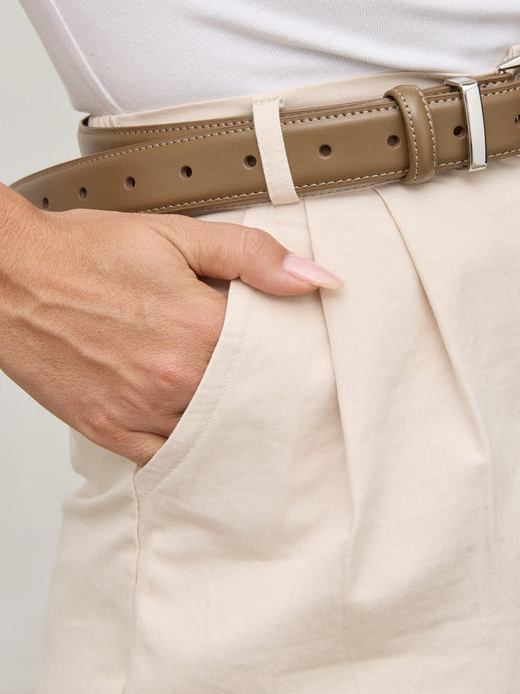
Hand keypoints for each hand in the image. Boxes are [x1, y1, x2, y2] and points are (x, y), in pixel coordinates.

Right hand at [0, 190, 340, 463]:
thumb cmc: (84, 253)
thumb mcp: (176, 235)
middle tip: (269, 374)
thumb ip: (252, 256)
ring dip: (231, 417)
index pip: (278, 356)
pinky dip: (189, 442)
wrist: (9, 276)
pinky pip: (169, 457)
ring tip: (232, 394)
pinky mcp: (110, 432)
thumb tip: (315, 279)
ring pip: (215, 434)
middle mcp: (173, 380)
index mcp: (198, 328)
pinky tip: (195, 420)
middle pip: (251, 399)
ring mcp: (139, 413)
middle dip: (266, 387)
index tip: (293, 346)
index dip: (290, 350)